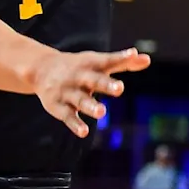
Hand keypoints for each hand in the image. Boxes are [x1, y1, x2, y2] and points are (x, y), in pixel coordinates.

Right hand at [30, 48, 150, 137]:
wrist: (42, 69)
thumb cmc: (79, 66)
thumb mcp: (99, 62)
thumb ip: (123, 62)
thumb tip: (147, 59)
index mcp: (91, 64)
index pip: (107, 60)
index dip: (121, 57)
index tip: (133, 55)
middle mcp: (79, 76)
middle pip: (93, 80)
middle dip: (106, 84)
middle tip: (120, 88)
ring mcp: (68, 92)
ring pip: (80, 100)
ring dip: (91, 106)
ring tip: (102, 112)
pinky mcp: (58, 107)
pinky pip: (67, 116)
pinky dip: (75, 124)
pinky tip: (84, 132)